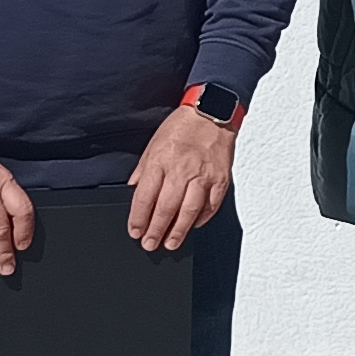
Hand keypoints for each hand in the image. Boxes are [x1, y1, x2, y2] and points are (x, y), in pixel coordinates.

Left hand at [128, 107, 235, 251]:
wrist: (212, 112)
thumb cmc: (182, 126)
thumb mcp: (153, 143)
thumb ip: (143, 169)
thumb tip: (135, 191)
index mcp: (161, 160)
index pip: (145, 197)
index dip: (138, 218)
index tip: (135, 231)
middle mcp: (182, 169)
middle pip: (166, 208)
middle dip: (156, 230)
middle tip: (150, 244)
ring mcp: (203, 175)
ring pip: (189, 211)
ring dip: (178, 231)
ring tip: (171, 243)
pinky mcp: (220, 179)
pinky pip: (211, 205)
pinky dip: (202, 218)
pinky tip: (193, 225)